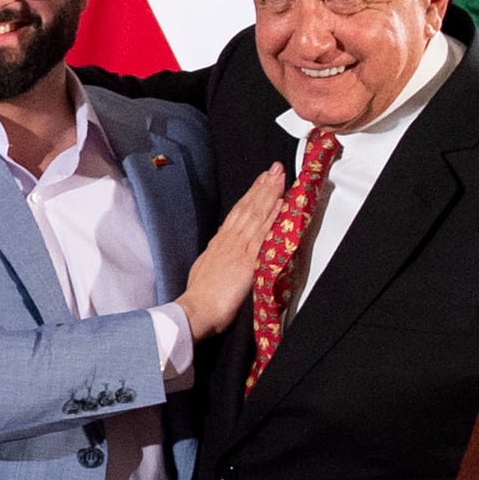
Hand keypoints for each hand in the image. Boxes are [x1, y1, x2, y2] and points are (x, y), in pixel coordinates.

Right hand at [177, 168, 286, 340]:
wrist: (196, 310)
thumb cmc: (200, 297)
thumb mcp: (205, 269)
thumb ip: (215, 256)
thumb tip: (220, 248)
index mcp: (220, 243)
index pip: (237, 214)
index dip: (250, 196)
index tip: (260, 182)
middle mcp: (230, 241)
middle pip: (248, 208)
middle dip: (263, 187)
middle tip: (275, 169)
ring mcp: (239, 248)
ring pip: (257, 214)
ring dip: (270, 193)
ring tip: (279, 177)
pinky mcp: (249, 260)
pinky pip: (264, 233)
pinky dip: (273, 216)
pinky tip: (281, 203)